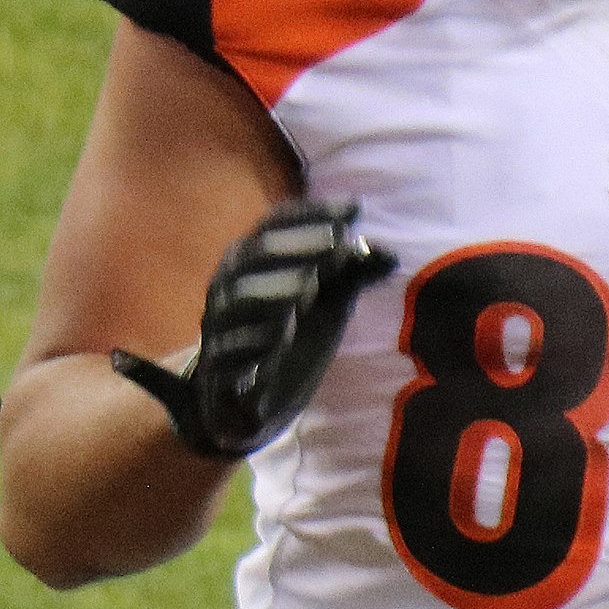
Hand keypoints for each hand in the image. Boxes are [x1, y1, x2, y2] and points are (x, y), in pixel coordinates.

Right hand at [113, 201, 394, 457]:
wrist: (254, 399)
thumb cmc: (293, 333)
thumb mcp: (328, 299)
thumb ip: (352, 273)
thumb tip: (390, 254)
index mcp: (253, 258)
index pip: (278, 221)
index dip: (315, 212)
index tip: (355, 209)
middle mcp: (230, 282)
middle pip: (259, 251)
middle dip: (301, 244)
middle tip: (339, 242)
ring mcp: (219, 323)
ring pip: (243, 296)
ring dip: (280, 287)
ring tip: (312, 286)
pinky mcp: (218, 365)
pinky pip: (231, 348)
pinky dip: (258, 340)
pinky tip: (284, 336)